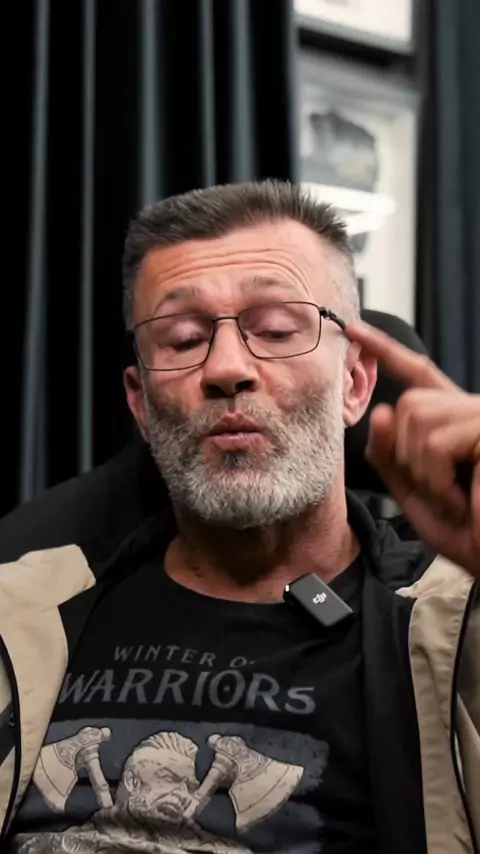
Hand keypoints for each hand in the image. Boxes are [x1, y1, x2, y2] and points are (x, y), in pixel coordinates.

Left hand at [346, 321, 479, 579]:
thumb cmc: (468, 532)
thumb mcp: (415, 494)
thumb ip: (392, 455)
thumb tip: (380, 411)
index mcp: (454, 422)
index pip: (418, 374)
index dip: (387, 350)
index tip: (354, 329)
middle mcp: (471, 411)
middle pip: (408, 403)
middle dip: (407, 454)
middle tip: (439, 491)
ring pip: (417, 417)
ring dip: (423, 471)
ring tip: (454, 498)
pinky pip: (435, 441)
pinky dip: (436, 479)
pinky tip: (462, 499)